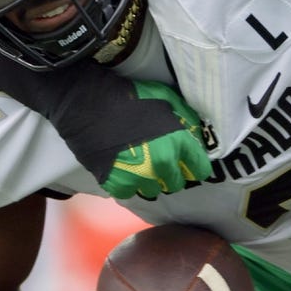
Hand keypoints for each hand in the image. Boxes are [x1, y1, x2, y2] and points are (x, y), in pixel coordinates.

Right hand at [101, 81, 211, 198]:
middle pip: (177, 183)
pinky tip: (125, 169)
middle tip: (161, 160)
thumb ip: (185, 117)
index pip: (200, 169)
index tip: (188, 162)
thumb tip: (197, 133)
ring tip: (141, 165)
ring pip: (154, 190)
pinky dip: (129, 184)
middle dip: (172, 173)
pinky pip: (131, 193)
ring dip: (151, 180)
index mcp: (177, 143)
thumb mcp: (166, 97)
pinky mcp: (117, 184)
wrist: (89, 105)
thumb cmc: (129, 97)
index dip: (195, 164)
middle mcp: (161, 165)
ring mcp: (139, 177)